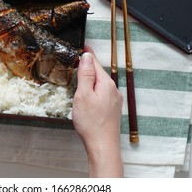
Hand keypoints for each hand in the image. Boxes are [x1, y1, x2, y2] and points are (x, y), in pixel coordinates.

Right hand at [73, 46, 122, 176]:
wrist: (102, 145)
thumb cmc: (91, 122)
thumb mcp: (83, 95)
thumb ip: (86, 74)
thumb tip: (87, 56)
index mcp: (106, 84)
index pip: (95, 63)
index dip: (87, 54)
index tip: (82, 45)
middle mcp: (113, 90)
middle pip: (99, 73)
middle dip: (89, 67)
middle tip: (77, 60)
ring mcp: (114, 100)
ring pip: (101, 84)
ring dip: (91, 79)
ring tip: (80, 76)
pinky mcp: (112, 109)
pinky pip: (103, 93)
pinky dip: (94, 90)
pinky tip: (88, 96)